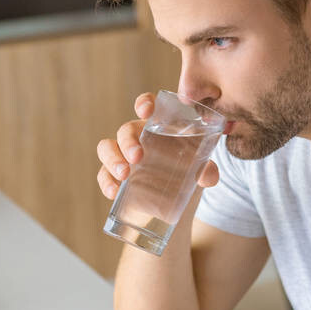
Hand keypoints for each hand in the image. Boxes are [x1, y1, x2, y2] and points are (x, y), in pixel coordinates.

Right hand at [96, 93, 219, 200]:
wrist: (173, 206)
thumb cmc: (186, 176)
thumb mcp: (199, 173)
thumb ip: (206, 171)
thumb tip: (207, 176)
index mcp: (159, 128)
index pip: (148, 107)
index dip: (144, 103)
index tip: (145, 111)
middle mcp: (138, 138)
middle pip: (125, 130)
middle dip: (128, 141)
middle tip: (137, 158)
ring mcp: (123, 157)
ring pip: (106, 147)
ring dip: (112, 159)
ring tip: (124, 175)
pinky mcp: (114, 177)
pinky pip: (103, 174)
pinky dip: (106, 182)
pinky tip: (114, 192)